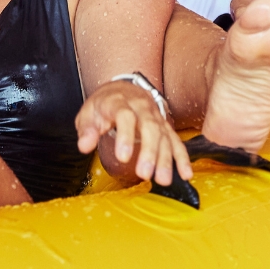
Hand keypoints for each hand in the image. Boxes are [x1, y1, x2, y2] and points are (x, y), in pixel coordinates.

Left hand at [76, 80, 191, 185]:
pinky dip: (182, 157)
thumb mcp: (89, 113)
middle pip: (149, 127)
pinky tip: (185, 173)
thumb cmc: (105, 105)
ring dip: (165, 158)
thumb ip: (87, 130)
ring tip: (162, 179)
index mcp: (119, 102)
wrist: (123, 89)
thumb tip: (84, 146)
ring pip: (164, 135)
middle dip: (149, 151)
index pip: (125, 116)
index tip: (123, 157)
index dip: (125, 136)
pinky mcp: (164, 126)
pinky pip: (176, 140)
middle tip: (144, 173)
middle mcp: (141, 107)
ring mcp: (155, 116)